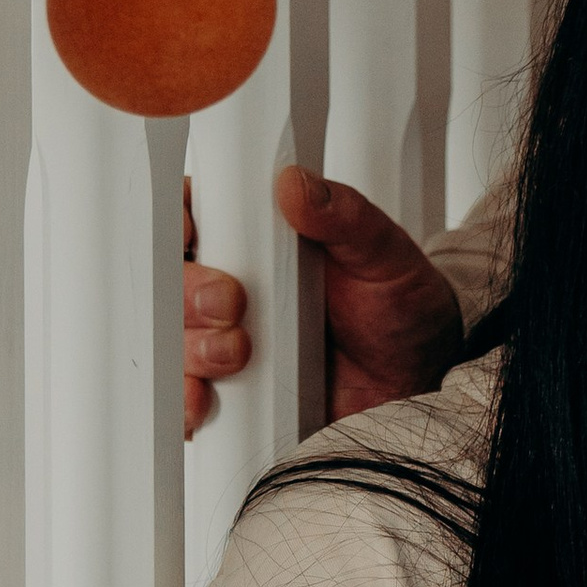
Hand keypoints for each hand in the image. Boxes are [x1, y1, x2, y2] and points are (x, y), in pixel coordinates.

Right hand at [180, 169, 465, 436]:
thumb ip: (345, 216)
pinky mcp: (229, 393)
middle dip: (187, 293)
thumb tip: (297, 184)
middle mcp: (229, 286)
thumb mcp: (384, 255)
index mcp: (257, 238)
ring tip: (237, 355)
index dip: (175, 222)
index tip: (189, 233)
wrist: (417, 380)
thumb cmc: (400, 309)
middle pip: (169, 281)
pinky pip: (184, 399)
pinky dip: (185, 402)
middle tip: (231, 304)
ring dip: (189, 349)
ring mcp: (223, 340)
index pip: (190, 214)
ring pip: (170, 340)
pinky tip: (205, 401)